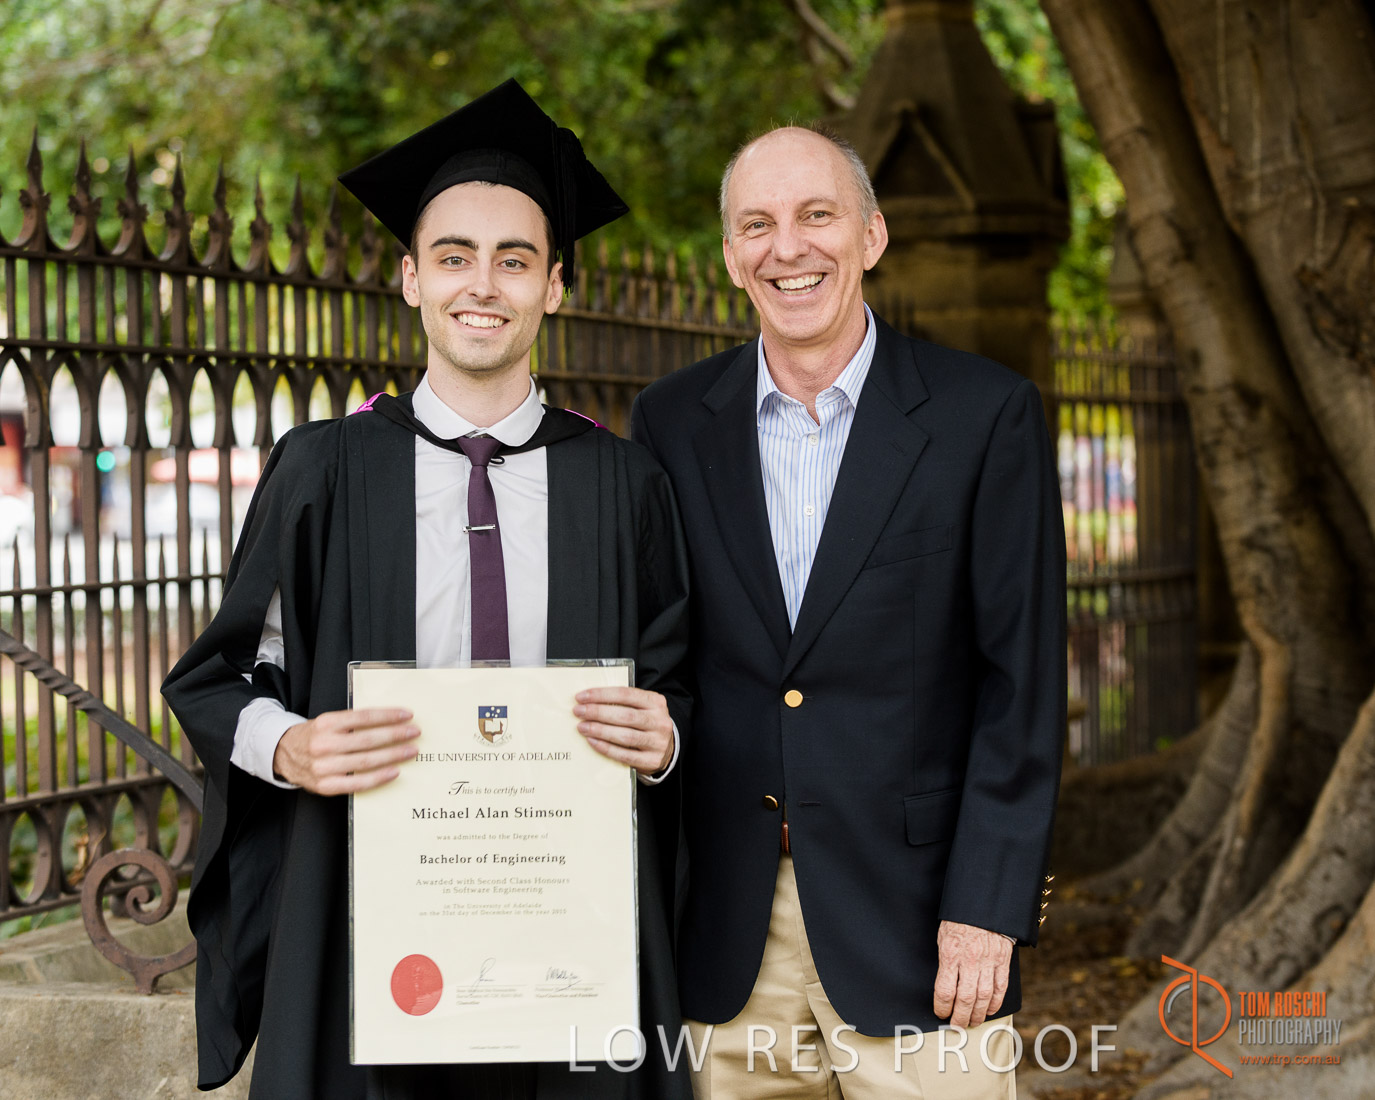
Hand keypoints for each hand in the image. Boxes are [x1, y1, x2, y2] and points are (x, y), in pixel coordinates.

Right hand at [272, 708, 418, 794]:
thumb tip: (390, 721)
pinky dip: (379, 777)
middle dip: (396, 735)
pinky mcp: (325, 786)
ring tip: (411, 751)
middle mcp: (323, 744)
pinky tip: (395, 771)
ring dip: (393, 756)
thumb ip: (353, 722)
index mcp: (326, 723)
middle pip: (368, 740)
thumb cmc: (314, 736)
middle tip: (415, 732)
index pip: (363, 717)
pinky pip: (357, 783)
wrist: (283, 754)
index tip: (407, 715)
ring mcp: (323, 767)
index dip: (388, 716)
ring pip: (366, 761)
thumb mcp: (329, 722)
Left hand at [573, 686, 673, 776]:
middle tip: (579, 712)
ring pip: (625, 736)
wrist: (666, 748)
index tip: (581, 696)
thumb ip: (622, 703)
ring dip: (600, 731)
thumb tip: (589, 701)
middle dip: (598, 712)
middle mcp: (659, 721)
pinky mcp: (651, 760)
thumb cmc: (646, 724)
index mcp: (656, 702)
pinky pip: (625, 755)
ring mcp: (657, 742)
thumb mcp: (641, 708)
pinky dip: (606, 748)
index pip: (626, 694)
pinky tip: (592, 742)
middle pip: (625, 715)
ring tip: (582, 727)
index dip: (602, 694)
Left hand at [933, 920, 1012, 1027]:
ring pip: (984, 997)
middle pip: (965, 998)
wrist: (984, 904)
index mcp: (951, 953)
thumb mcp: (943, 937)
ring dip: (977, 1014)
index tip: (940, 1012)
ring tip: (972, 1022)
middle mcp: (970, 960)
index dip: (941, 1006)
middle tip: (957, 1025)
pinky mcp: (1002, 961)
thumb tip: (944, 987)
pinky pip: (1000, 988)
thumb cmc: (960, 921)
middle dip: (960, 1017)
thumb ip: (945, 961)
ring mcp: (988, 962)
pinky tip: (988, 1010)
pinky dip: (995, 1003)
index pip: (944, 990)